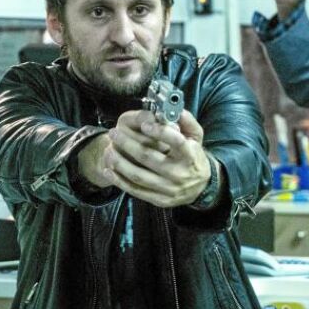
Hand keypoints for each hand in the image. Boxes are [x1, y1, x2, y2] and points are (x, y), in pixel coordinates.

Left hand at [79, 110, 210, 207]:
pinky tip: (109, 169)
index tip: (144, 124)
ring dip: (119, 162)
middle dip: (127, 144)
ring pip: (138, 175)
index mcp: (190, 155)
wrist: (200, 187)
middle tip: (114, 133)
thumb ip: (186, 121)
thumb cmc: (194, 157)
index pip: (176, 142)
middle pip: (148, 157)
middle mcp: (180, 173)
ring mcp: (169, 188)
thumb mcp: (196, 137)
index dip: (159, 132)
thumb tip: (175, 108)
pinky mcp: (160, 200)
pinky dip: (120, 181)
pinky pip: (136, 191)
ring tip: (108, 150)